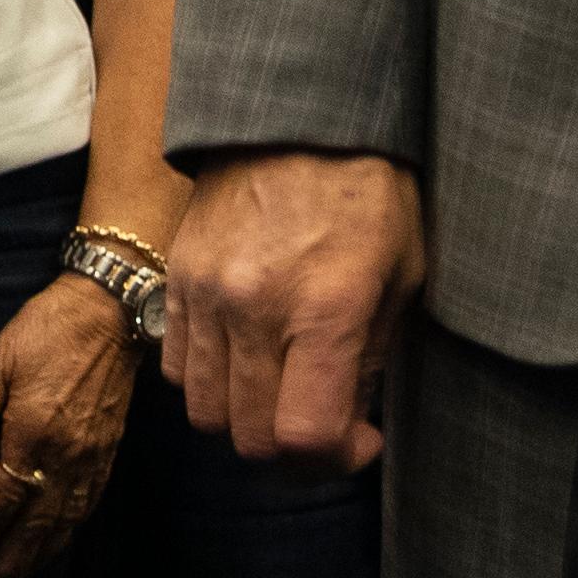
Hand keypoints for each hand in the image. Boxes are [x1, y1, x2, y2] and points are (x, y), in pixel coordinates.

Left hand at [0, 271, 139, 577]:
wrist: (111, 312)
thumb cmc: (49, 329)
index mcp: (34, 433)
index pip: (4, 497)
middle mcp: (67, 455)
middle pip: (38, 523)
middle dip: (14, 559)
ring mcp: (93, 456)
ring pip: (67, 520)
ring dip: (43, 554)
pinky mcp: (110, 451)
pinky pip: (89, 503)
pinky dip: (72, 530)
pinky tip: (60, 540)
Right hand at [166, 152, 429, 468]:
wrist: (298, 116)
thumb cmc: (370, 193)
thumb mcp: (403, 276)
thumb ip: (373, 360)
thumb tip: (350, 422)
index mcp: (324, 310)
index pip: (302, 436)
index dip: (334, 460)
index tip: (360, 439)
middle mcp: (255, 309)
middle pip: (250, 438)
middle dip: (293, 451)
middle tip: (323, 424)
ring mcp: (205, 295)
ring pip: (204, 411)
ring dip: (245, 419)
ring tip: (280, 390)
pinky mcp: (177, 279)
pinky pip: (174, 368)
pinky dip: (206, 381)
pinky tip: (243, 356)